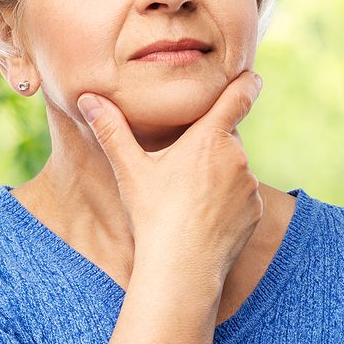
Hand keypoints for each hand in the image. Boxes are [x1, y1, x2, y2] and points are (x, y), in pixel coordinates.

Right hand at [76, 71, 264, 291]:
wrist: (182, 267)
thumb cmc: (154, 215)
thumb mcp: (130, 170)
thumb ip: (112, 130)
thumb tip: (88, 98)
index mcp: (210, 138)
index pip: (238, 98)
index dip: (245, 83)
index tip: (251, 76)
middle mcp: (237, 157)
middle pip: (227, 138)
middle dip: (210, 145)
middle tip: (183, 165)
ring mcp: (250, 186)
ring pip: (235, 169)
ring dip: (219, 174)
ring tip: (189, 198)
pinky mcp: (255, 211)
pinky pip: (243, 196)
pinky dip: (228, 201)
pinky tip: (203, 216)